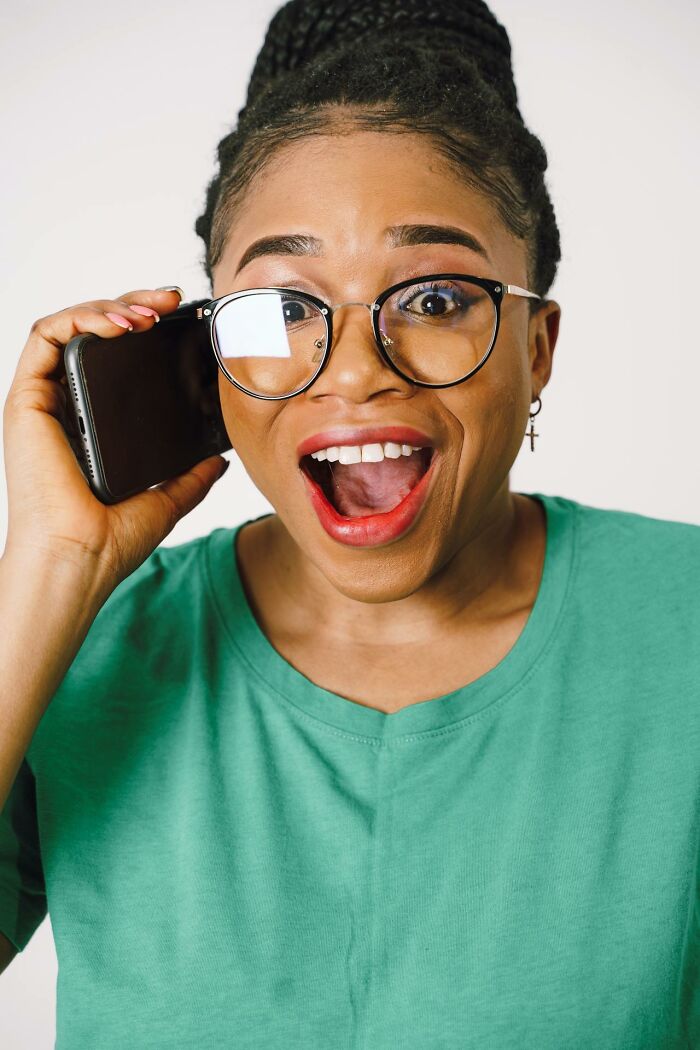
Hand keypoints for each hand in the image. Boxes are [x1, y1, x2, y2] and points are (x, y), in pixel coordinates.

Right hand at [2, 288, 228, 593]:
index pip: (115, 358)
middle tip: (171, 300)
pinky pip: (45, 336)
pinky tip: (120, 324)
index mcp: (93, 423)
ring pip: (69, 325)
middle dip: (133, 304)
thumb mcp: (167, 499)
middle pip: (94, 332)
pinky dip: (81, 317)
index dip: (143, 328)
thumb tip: (220, 460)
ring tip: (149, 313)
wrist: (82, 559)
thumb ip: (190, 477)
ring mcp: (45, 400)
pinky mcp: (27, 398)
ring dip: (111, 306)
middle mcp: (66, 405)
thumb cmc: (110, 540)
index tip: (180, 320)